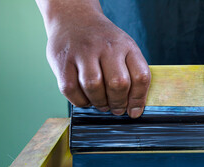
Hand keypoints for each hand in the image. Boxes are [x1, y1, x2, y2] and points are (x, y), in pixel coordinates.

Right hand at [41, 1, 149, 117]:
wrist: (75, 18)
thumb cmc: (104, 42)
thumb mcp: (125, 49)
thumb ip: (132, 74)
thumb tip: (134, 109)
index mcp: (127, 46)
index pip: (140, 77)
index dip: (138, 99)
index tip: (134, 111)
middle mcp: (106, 47)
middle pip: (118, 83)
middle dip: (118, 103)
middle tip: (116, 109)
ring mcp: (83, 52)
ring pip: (94, 86)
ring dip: (99, 103)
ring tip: (102, 104)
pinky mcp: (63, 60)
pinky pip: (71, 89)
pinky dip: (80, 101)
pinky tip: (86, 98)